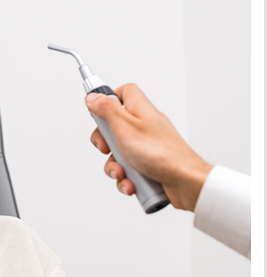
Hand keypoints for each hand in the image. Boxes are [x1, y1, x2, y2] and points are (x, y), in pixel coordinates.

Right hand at [86, 83, 212, 210]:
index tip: (98, 114)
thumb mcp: (125, 126)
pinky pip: (130, 170)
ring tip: (122, 173)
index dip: (108, 101)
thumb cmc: (161, 152)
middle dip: (105, 144)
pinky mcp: (150, 165)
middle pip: (114, 127)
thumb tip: (92, 97)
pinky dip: (127, 179)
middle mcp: (144, 126)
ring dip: (115, 167)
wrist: (185, 181)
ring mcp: (147, 146)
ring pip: (119, 154)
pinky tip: (132, 184)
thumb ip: (106, 109)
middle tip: (106, 148)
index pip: (123, 93)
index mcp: (140, 110)